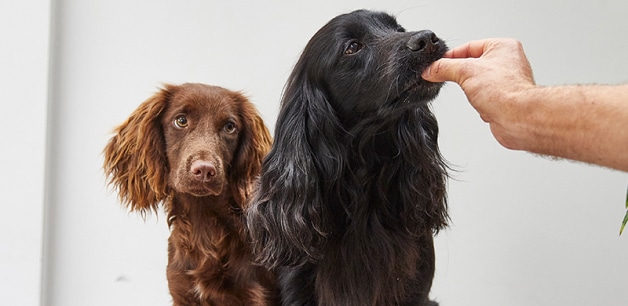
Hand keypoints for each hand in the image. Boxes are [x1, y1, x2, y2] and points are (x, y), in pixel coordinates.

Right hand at [422, 38, 536, 149]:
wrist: (518, 118)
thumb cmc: (505, 91)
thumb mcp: (465, 72)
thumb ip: (444, 68)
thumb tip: (430, 69)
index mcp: (502, 47)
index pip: (468, 47)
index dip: (450, 56)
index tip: (436, 65)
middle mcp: (507, 62)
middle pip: (471, 65)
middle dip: (462, 76)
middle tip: (457, 80)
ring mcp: (506, 81)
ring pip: (476, 83)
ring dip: (472, 91)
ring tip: (477, 95)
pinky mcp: (503, 98)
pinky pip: (482, 97)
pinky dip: (479, 103)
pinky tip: (483, 105)